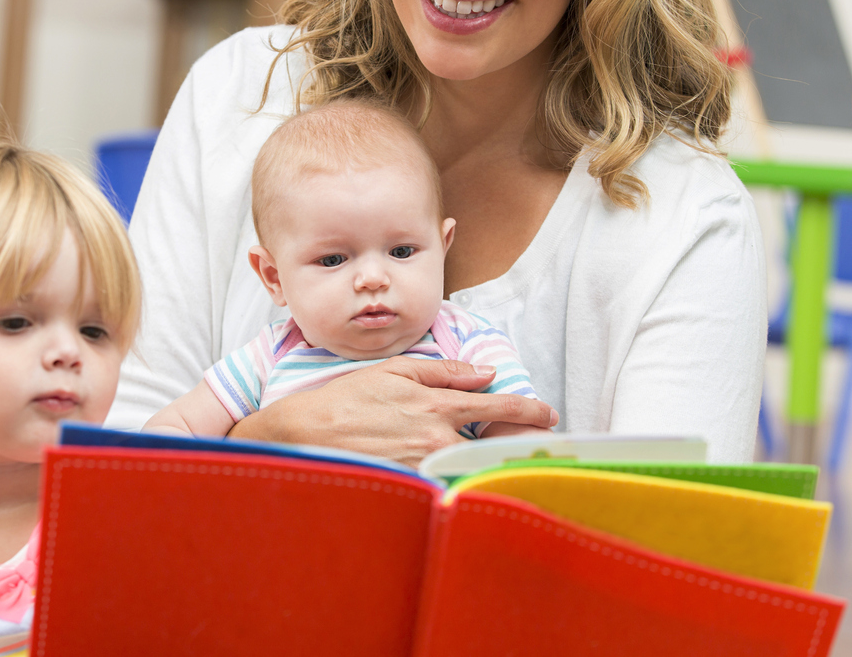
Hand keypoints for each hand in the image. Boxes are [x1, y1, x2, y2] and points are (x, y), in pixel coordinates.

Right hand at [228, 357, 556, 468]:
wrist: (309, 434)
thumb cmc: (349, 398)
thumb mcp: (396, 370)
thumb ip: (444, 371)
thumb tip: (486, 373)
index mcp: (437, 406)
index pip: (497, 409)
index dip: (528, 411)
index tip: (548, 414)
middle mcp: (437, 439)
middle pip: (494, 446)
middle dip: (519, 445)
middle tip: (541, 445)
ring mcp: (426, 468)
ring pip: (473, 468)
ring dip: (491, 465)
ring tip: (507, 463)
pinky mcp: (412, 487)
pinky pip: (447, 486)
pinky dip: (462, 482)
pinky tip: (469, 483)